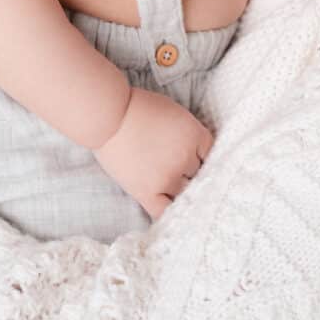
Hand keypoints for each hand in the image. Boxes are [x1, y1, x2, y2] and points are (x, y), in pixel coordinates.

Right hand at [93, 87, 213, 220]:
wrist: (109, 116)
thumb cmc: (138, 107)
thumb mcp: (174, 112)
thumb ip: (187, 134)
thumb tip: (193, 153)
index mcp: (194, 135)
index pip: (210, 154)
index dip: (201, 156)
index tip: (194, 158)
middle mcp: (186, 158)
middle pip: (198, 173)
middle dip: (188, 170)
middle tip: (175, 167)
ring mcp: (168, 177)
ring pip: (184, 192)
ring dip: (178, 189)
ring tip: (167, 184)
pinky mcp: (147, 192)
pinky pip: (164, 211)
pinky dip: (168, 212)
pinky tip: (168, 212)